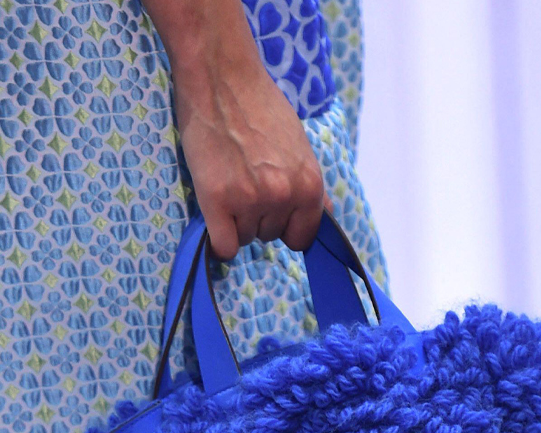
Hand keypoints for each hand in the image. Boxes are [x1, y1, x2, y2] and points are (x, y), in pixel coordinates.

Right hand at [146, 0, 325, 257]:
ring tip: (228, 180)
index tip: (273, 212)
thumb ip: (308, 184)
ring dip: (234, 220)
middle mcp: (284, 196)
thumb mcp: (299, 145)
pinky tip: (215, 213)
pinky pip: (223, 247)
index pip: (302, 237)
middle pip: (270, 236)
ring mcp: (251, 200)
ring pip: (245, 238)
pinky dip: (218, 238)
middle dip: (258, 217)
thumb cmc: (260, 105)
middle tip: (243, 180)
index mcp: (310, 184)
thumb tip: (326, 217)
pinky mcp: (217, 200)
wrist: (222, 77)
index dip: (286, 226)